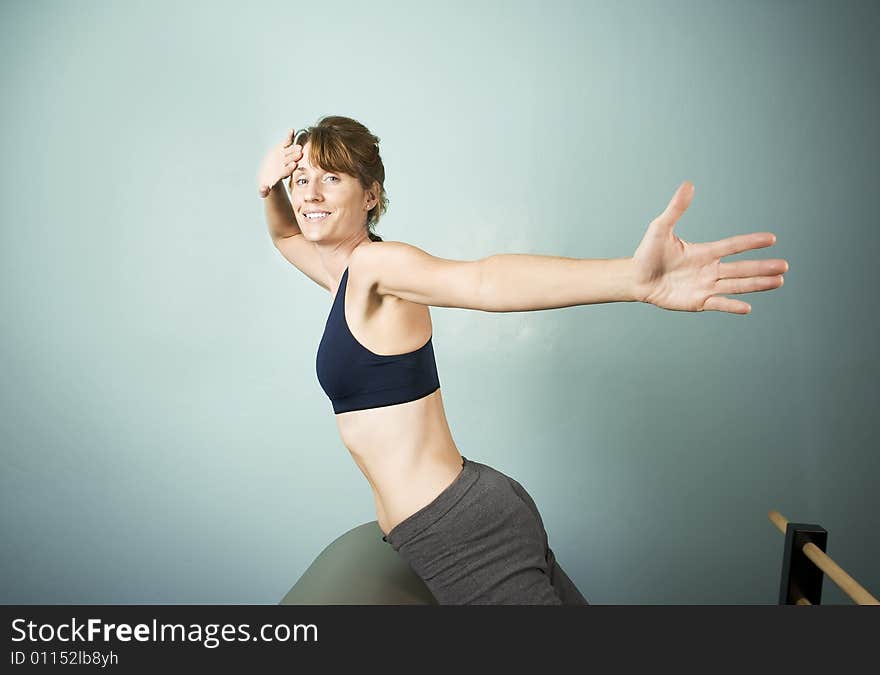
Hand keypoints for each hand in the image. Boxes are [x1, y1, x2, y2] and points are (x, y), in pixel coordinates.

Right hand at [257, 129, 302, 197]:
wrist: (268, 175)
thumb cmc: (267, 183)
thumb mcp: (264, 188)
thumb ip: (264, 190)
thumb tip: (262, 192)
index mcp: (282, 174)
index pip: (287, 171)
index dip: (289, 168)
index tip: (294, 165)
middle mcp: (285, 165)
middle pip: (290, 160)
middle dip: (294, 157)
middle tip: (300, 153)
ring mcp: (285, 156)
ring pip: (290, 151)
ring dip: (294, 147)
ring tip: (298, 143)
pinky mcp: (282, 149)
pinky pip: (286, 142)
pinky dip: (289, 137)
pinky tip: (292, 130)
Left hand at [632, 181, 788, 313]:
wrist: (636, 278)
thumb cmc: (647, 253)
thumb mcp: (660, 228)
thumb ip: (676, 209)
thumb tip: (688, 184)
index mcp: (704, 252)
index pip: (733, 246)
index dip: (751, 242)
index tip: (772, 238)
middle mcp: (709, 269)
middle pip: (741, 268)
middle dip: (762, 267)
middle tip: (784, 266)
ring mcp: (705, 286)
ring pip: (736, 285)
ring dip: (757, 284)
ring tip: (779, 281)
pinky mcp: (697, 302)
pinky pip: (718, 304)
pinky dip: (732, 306)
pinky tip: (748, 307)